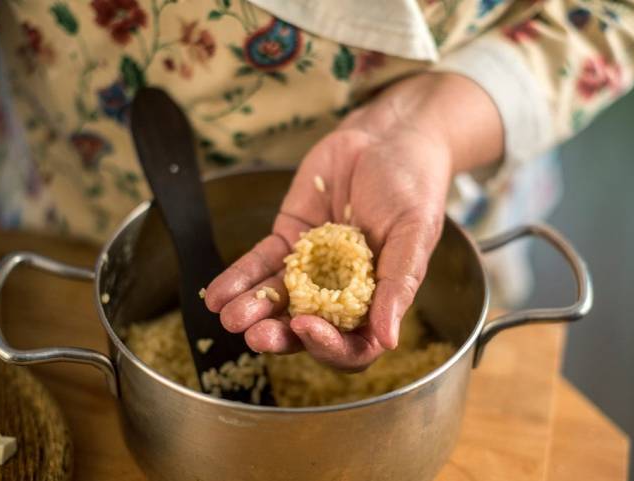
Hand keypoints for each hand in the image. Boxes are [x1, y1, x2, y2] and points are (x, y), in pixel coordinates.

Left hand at [205, 73, 502, 369]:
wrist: (386, 139)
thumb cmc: (413, 187)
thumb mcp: (415, 233)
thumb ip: (399, 284)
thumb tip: (389, 340)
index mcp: (376, 300)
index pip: (352, 344)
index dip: (329, 345)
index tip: (308, 327)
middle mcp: (341, 291)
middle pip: (307, 328)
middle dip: (279, 335)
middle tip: (255, 336)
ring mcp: (311, 267)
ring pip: (278, 299)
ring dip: (253, 311)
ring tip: (230, 316)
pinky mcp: (288, 239)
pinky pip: (260, 263)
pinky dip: (239, 278)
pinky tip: (218, 292)